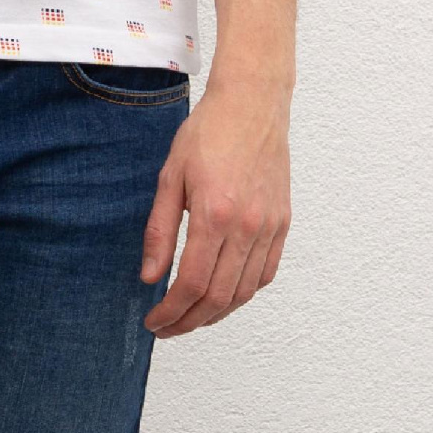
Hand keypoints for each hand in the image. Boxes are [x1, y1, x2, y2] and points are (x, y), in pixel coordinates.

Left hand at [139, 71, 291, 335]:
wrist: (252, 104)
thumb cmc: (208, 133)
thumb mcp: (169, 177)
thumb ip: (160, 231)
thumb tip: (150, 277)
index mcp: (215, 215)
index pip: (192, 284)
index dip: (170, 312)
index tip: (153, 322)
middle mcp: (247, 227)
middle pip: (219, 297)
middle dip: (189, 321)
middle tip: (166, 328)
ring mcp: (270, 227)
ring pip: (245, 292)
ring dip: (216, 314)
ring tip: (191, 318)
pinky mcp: (283, 223)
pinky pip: (265, 273)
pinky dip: (244, 294)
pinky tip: (223, 296)